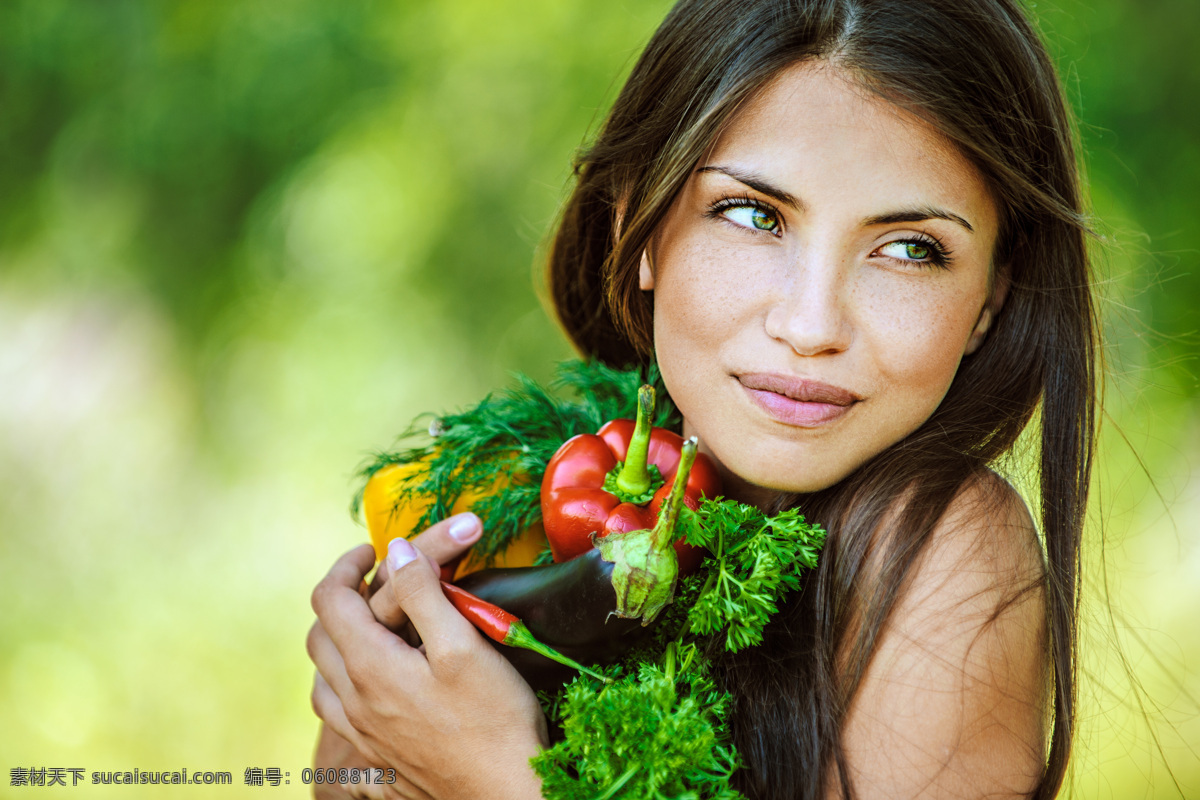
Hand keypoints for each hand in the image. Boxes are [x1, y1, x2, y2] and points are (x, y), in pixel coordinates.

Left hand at [307, 515, 547, 799]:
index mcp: (370, 666)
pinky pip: (336, 716)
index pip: (330, 599)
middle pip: (319, 636)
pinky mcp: (376, 759)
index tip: (374, 550)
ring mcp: (362, 734)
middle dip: (339, 597)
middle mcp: (354, 701)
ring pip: (322, 678)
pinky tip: (370, 686)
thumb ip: (423, 593)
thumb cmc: (493, 719)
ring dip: (336, 642)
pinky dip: (342, 686)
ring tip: (368, 627)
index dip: (347, 565)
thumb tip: (396, 550)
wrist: (504, 793)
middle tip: (373, 581)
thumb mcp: (463, 644)